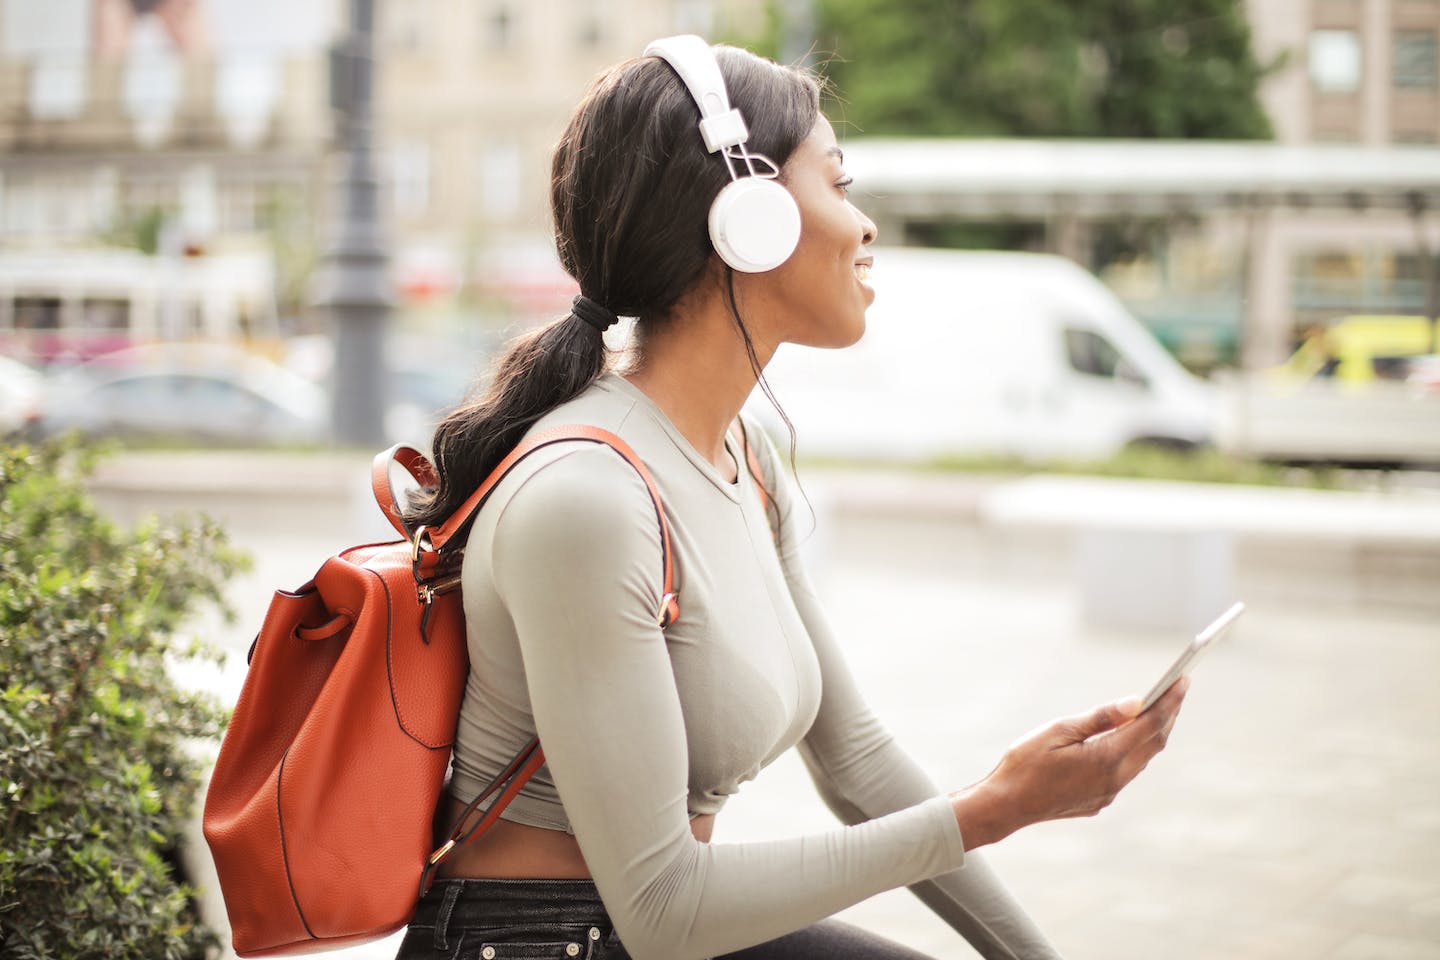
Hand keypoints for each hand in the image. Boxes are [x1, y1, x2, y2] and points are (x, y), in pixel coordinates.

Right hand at [950, 678, 1187, 847]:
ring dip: (1153, 734)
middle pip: (1154, 742)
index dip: (1169, 701)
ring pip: (1142, 759)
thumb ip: (1101, 718)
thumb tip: (1136, 703)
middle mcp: (1115, 779)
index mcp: (1106, 758)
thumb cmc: (1026, 762)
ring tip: (1158, 709)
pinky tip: (1127, 737)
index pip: (1150, 724)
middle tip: (1177, 689)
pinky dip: (1135, 750)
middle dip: (1168, 715)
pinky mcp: (1100, 800)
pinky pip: (1127, 771)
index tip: (1183, 679)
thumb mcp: (1059, 730)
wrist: (1006, 804)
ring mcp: (1109, 793)